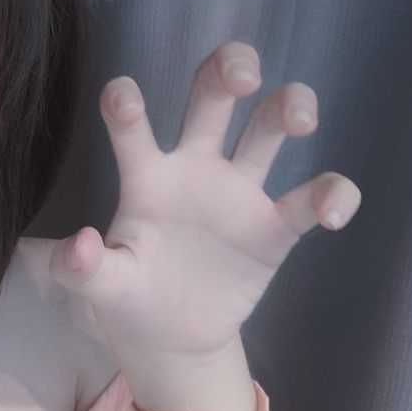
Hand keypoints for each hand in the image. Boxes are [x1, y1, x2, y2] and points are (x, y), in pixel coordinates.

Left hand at [48, 42, 360, 367]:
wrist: (172, 341)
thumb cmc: (130, 298)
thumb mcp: (101, 287)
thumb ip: (81, 268)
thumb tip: (78, 245)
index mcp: (147, 178)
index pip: (133, 129)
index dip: (127, 105)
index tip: (122, 98)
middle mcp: (194, 170)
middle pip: (214, 96)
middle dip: (229, 68)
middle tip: (243, 77)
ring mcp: (239, 194)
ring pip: (268, 128)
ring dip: (291, 106)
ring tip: (300, 119)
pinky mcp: (275, 229)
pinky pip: (312, 199)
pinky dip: (333, 195)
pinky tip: (332, 212)